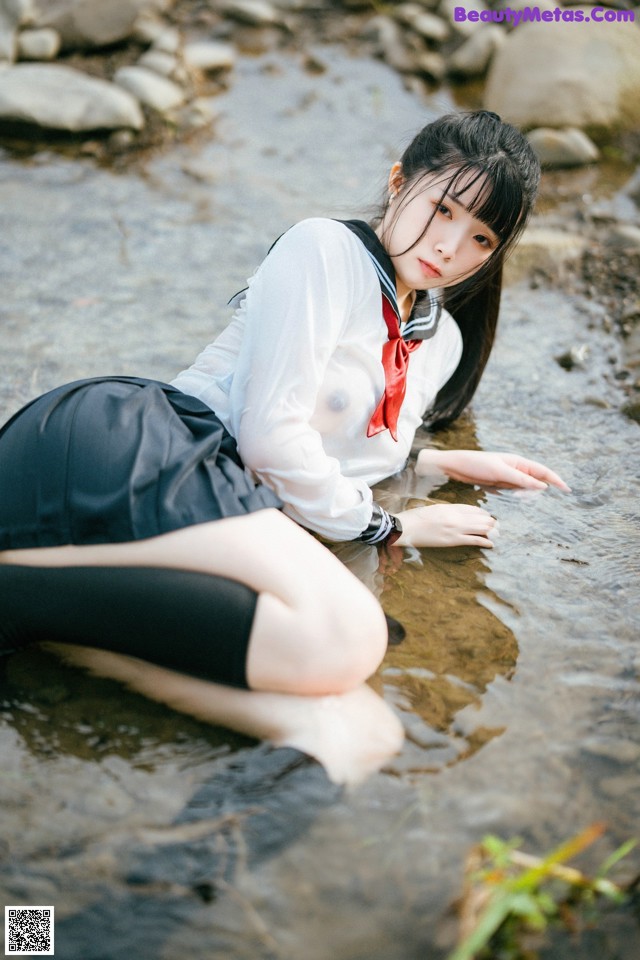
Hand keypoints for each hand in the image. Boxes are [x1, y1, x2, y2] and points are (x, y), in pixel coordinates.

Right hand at [396, 503, 496, 548]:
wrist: (404, 527)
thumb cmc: (414, 518)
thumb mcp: (431, 509)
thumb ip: (444, 511)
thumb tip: (453, 514)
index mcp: (449, 507)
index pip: (471, 508)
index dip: (481, 512)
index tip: (487, 515)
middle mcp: (455, 516)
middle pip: (478, 518)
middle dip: (489, 521)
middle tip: (496, 525)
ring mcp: (454, 528)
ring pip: (479, 528)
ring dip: (490, 531)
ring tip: (497, 533)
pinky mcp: (452, 540)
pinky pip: (473, 540)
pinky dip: (484, 542)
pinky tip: (491, 544)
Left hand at [416, 449, 569, 491]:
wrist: (455, 466)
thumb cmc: (476, 465)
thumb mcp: (500, 472)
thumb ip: (521, 480)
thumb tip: (543, 486)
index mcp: (518, 462)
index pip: (543, 472)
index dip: (556, 480)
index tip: (567, 490)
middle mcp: (515, 468)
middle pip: (535, 482)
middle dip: (536, 491)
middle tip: (529, 499)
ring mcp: (507, 477)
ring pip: (523, 489)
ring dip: (523, 495)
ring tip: (509, 494)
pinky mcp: (498, 484)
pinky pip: (511, 491)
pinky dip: (512, 496)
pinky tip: (503, 496)